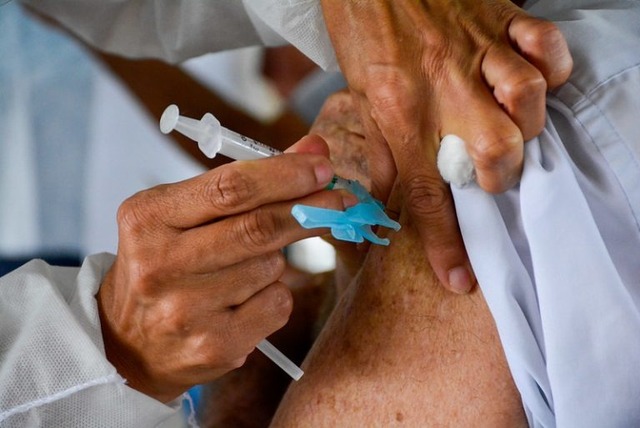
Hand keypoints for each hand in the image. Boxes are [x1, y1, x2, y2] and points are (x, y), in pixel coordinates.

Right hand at [97, 136, 351, 401]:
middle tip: (339, 200)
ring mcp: (186, 311)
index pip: (230, 187)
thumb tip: (313, 150)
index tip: (322, 166)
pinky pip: (277, 304)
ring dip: (277, 259)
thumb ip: (244, 180)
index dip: (285, 174)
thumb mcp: (184, 214)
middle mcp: (160, 265)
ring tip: (244, 267)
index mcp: (147, 218)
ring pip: (271, 267)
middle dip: (308, 209)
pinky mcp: (214, 346)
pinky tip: (244, 299)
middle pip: (258, 228)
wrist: (132, 343)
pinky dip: (275, 294)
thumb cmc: (166, 264)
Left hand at [320, 0, 571, 292]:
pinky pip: (542, 45)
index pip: (425, 192)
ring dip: (525, 125)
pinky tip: (529, 77)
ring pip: (525, 99)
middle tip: (489, 174)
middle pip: (493, 149)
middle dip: (500, 176)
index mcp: (400, 110)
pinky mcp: (498, 17)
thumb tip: (387, 200)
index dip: (444, 243)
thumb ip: (381, 150)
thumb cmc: (360, 26)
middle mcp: (441, 85)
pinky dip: (548, 67)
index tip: (460, 279)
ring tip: (508, 127)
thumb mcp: (359, 95)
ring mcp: (474, 49)